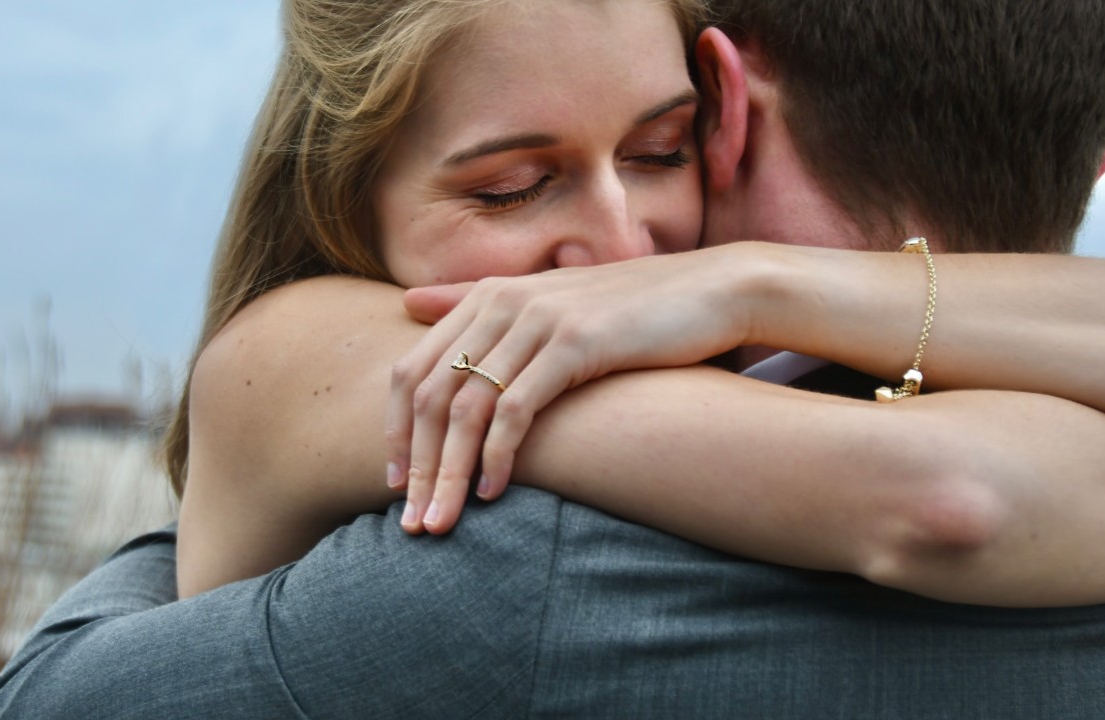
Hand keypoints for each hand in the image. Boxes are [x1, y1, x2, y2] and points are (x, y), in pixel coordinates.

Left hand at [386, 246, 756, 534]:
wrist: (710, 290)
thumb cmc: (628, 309)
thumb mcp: (545, 301)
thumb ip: (473, 303)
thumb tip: (407, 305)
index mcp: (487, 295)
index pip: (411, 369)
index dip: (394, 432)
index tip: (394, 486)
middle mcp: (502, 302)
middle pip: (429, 395)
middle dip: (416, 466)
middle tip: (413, 522)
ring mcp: (537, 320)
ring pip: (466, 409)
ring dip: (449, 475)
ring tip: (443, 522)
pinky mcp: (573, 342)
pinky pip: (516, 409)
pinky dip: (499, 455)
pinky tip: (494, 493)